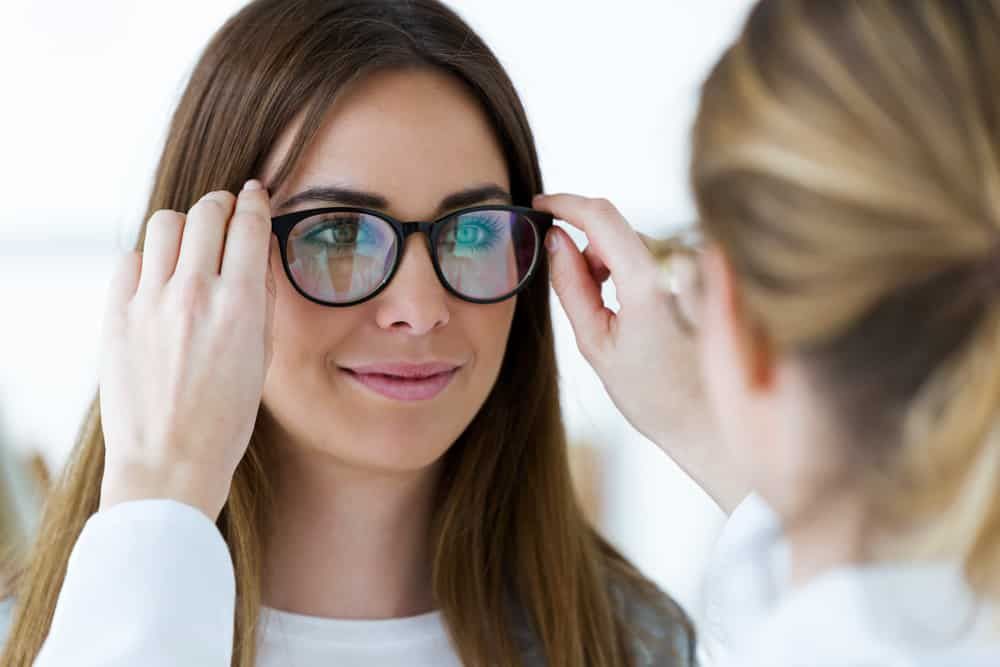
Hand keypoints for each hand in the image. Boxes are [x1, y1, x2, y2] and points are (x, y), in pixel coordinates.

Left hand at [97, 180, 275, 519]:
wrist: (169, 463)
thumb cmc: (224, 420)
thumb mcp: (261, 359)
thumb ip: (261, 300)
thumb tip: (259, 252)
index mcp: (238, 308)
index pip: (249, 226)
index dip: (257, 202)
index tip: (257, 194)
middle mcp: (193, 295)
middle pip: (206, 213)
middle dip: (222, 204)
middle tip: (226, 213)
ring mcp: (150, 303)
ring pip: (164, 224)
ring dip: (184, 224)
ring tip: (191, 242)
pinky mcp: (116, 316)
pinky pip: (132, 259)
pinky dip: (150, 257)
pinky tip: (161, 276)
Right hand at [534, 193, 746, 511]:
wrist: (715, 423)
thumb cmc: (653, 394)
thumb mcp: (596, 344)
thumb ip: (571, 285)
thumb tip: (556, 238)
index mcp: (649, 282)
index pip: (601, 215)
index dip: (565, 203)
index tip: (541, 205)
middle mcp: (683, 265)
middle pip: (620, 230)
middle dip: (591, 249)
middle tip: (584, 293)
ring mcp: (705, 268)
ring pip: (643, 242)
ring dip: (619, 262)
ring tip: (621, 315)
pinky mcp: (717, 275)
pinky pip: (667, 255)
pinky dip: (645, 271)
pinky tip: (648, 312)